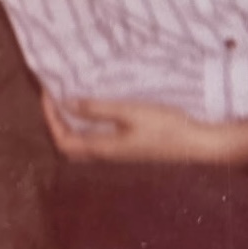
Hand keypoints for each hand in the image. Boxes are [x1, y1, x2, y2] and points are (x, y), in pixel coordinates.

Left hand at [42, 93, 247, 165]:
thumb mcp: (129, 112)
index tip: (48, 93)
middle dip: (58, 122)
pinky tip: (99, 107)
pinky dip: (90, 123)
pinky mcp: (131, 148)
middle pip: (71, 145)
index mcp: (103, 148)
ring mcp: (120, 153)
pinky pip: (100, 139)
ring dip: (74, 123)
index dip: (51, 119)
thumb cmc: (165, 127)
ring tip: (72, 98)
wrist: (199, 144)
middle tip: (55, 96)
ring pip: (85, 142)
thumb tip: (67, 103)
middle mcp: (108, 155)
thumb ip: (98, 109)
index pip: (63, 141)